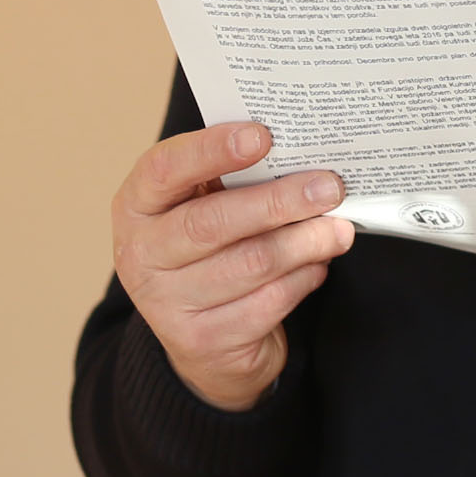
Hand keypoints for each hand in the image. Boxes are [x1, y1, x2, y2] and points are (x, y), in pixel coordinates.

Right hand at [112, 124, 355, 410]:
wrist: (202, 339)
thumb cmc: (208, 250)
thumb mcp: (202, 207)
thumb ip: (234, 179)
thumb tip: (300, 155)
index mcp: (136, 206)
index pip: (165, 169)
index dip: (211, 149)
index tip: (263, 135)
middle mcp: (140, 255)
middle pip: (212, 222)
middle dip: (278, 201)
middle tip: (329, 187)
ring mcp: (167, 303)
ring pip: (250, 265)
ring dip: (304, 243)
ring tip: (339, 229)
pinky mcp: (202, 341)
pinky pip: (267, 303)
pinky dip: (302, 279)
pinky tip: (317, 265)